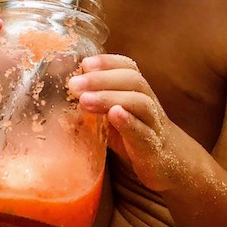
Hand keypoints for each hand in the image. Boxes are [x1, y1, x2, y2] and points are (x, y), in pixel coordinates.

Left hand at [68, 54, 179, 191]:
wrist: (169, 164)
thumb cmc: (131, 133)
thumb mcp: (110, 113)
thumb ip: (90, 99)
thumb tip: (57, 89)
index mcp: (136, 91)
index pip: (127, 67)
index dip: (107, 62)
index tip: (84, 63)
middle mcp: (147, 102)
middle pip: (132, 80)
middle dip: (101, 79)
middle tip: (74, 84)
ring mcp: (153, 125)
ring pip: (140, 103)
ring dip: (110, 97)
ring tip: (85, 100)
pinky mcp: (153, 149)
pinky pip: (145, 132)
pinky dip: (129, 122)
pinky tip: (114, 115)